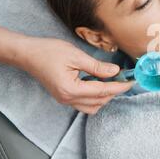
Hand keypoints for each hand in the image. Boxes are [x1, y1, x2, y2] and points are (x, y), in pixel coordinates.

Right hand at [19, 37, 133, 114]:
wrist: (27, 54)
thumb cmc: (48, 52)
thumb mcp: (76, 56)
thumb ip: (97, 66)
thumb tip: (115, 71)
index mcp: (71, 90)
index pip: (102, 91)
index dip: (119, 87)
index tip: (131, 82)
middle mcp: (67, 99)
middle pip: (99, 102)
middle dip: (113, 92)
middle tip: (124, 79)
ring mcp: (65, 100)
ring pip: (92, 106)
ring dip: (105, 96)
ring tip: (113, 81)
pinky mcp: (64, 97)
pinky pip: (84, 103)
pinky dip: (95, 96)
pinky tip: (100, 83)